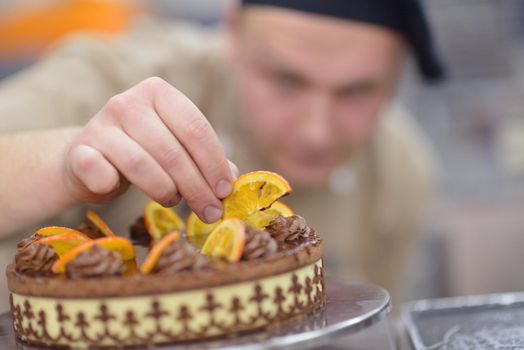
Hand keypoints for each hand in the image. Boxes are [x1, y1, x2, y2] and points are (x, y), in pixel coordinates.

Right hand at [63, 77, 237, 222]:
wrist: (89, 160)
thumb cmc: (142, 152)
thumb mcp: (176, 149)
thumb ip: (204, 160)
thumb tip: (232, 181)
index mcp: (159, 92)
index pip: (196, 128)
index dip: (214, 164)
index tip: (225, 192)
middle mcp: (128, 101)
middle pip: (173, 151)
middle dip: (197, 187)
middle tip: (210, 212)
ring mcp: (100, 124)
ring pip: (143, 165)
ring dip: (165, 191)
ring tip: (173, 201)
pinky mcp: (79, 150)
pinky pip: (101, 172)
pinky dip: (113, 185)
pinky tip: (119, 190)